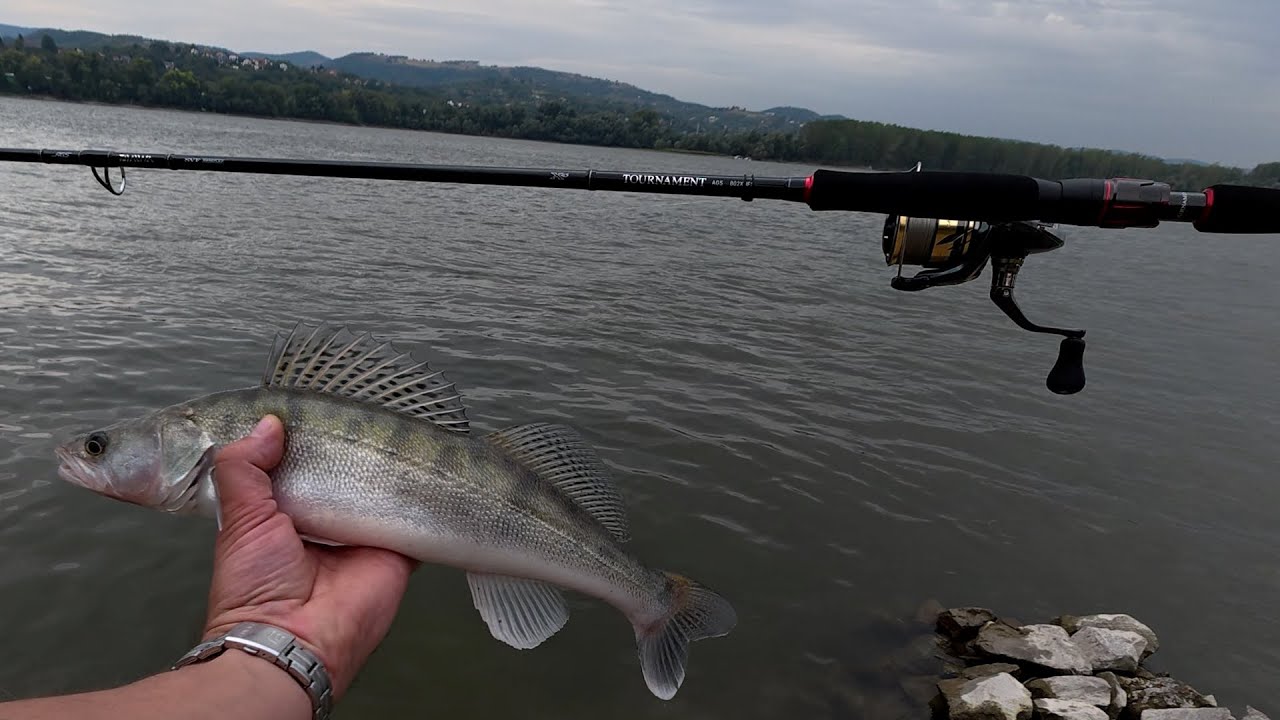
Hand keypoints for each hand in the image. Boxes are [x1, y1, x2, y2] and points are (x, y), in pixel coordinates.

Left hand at [200, 415, 416, 698]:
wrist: (295, 638)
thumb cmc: (256, 585)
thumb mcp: (239, 517)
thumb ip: (244, 468)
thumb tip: (269, 424)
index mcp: (284, 516)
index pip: (299, 470)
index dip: (305, 444)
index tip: (314, 410)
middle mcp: (325, 523)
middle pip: (344, 477)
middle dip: (350, 452)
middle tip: (360, 414)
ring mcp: (363, 535)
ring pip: (380, 490)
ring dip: (387, 468)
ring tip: (395, 428)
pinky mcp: (397, 547)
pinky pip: (416, 515)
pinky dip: (423, 495)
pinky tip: (427, 464)